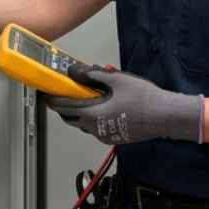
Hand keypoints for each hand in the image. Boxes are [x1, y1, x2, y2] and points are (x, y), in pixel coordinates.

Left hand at [41, 65, 202, 144]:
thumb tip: (72, 71)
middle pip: (70, 117)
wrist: (165, 116)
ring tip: (85, 94)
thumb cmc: (142, 98)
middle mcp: (94, 128)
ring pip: (83, 123)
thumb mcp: (115, 79)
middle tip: (64, 90)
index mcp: (91, 114)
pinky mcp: (113, 137)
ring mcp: (104, 135)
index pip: (61, 107)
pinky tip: (102, 104)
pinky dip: (92, 116)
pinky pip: (95, 127)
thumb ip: (91, 75)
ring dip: (79, 110)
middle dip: (63, 105)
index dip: (50, 99)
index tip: (43, 92)